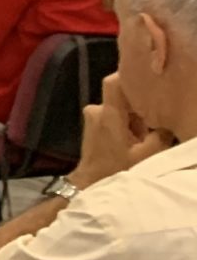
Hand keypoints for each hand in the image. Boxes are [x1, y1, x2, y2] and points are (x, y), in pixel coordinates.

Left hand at [72, 73, 174, 189]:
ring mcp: (94, 117)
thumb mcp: (147, 156)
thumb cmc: (116, 169)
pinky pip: (115, 116)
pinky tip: (138, 137)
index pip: (114, 82)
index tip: (148, 77)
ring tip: (149, 132)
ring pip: (121, 108)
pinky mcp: (94, 125)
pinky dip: (128, 123)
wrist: (90, 183)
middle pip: (122, 97)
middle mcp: (97, 110)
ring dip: (135, 117)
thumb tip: (170, 121)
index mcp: (108, 114)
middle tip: (159, 114)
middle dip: (141, 105)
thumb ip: (161, 135)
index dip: (129, 76)